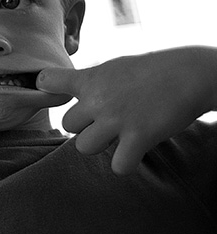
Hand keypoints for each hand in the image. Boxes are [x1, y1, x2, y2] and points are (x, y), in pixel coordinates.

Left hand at [37, 47, 216, 174]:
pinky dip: (126, 164)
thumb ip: (90, 81)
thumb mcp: (113, 67)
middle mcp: (97, 99)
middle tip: (106, 122)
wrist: (188, 74)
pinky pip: (118, 166)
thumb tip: (68, 88)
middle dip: (84, 127)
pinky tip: (134, 152)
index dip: (46, 88)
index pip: (47, 80)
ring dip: (100, 146)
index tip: (52, 91)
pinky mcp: (138, 137)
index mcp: (90, 79)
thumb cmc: (152, 70)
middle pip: (67, 125)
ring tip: (118, 137)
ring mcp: (116, 120)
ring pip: (84, 147)